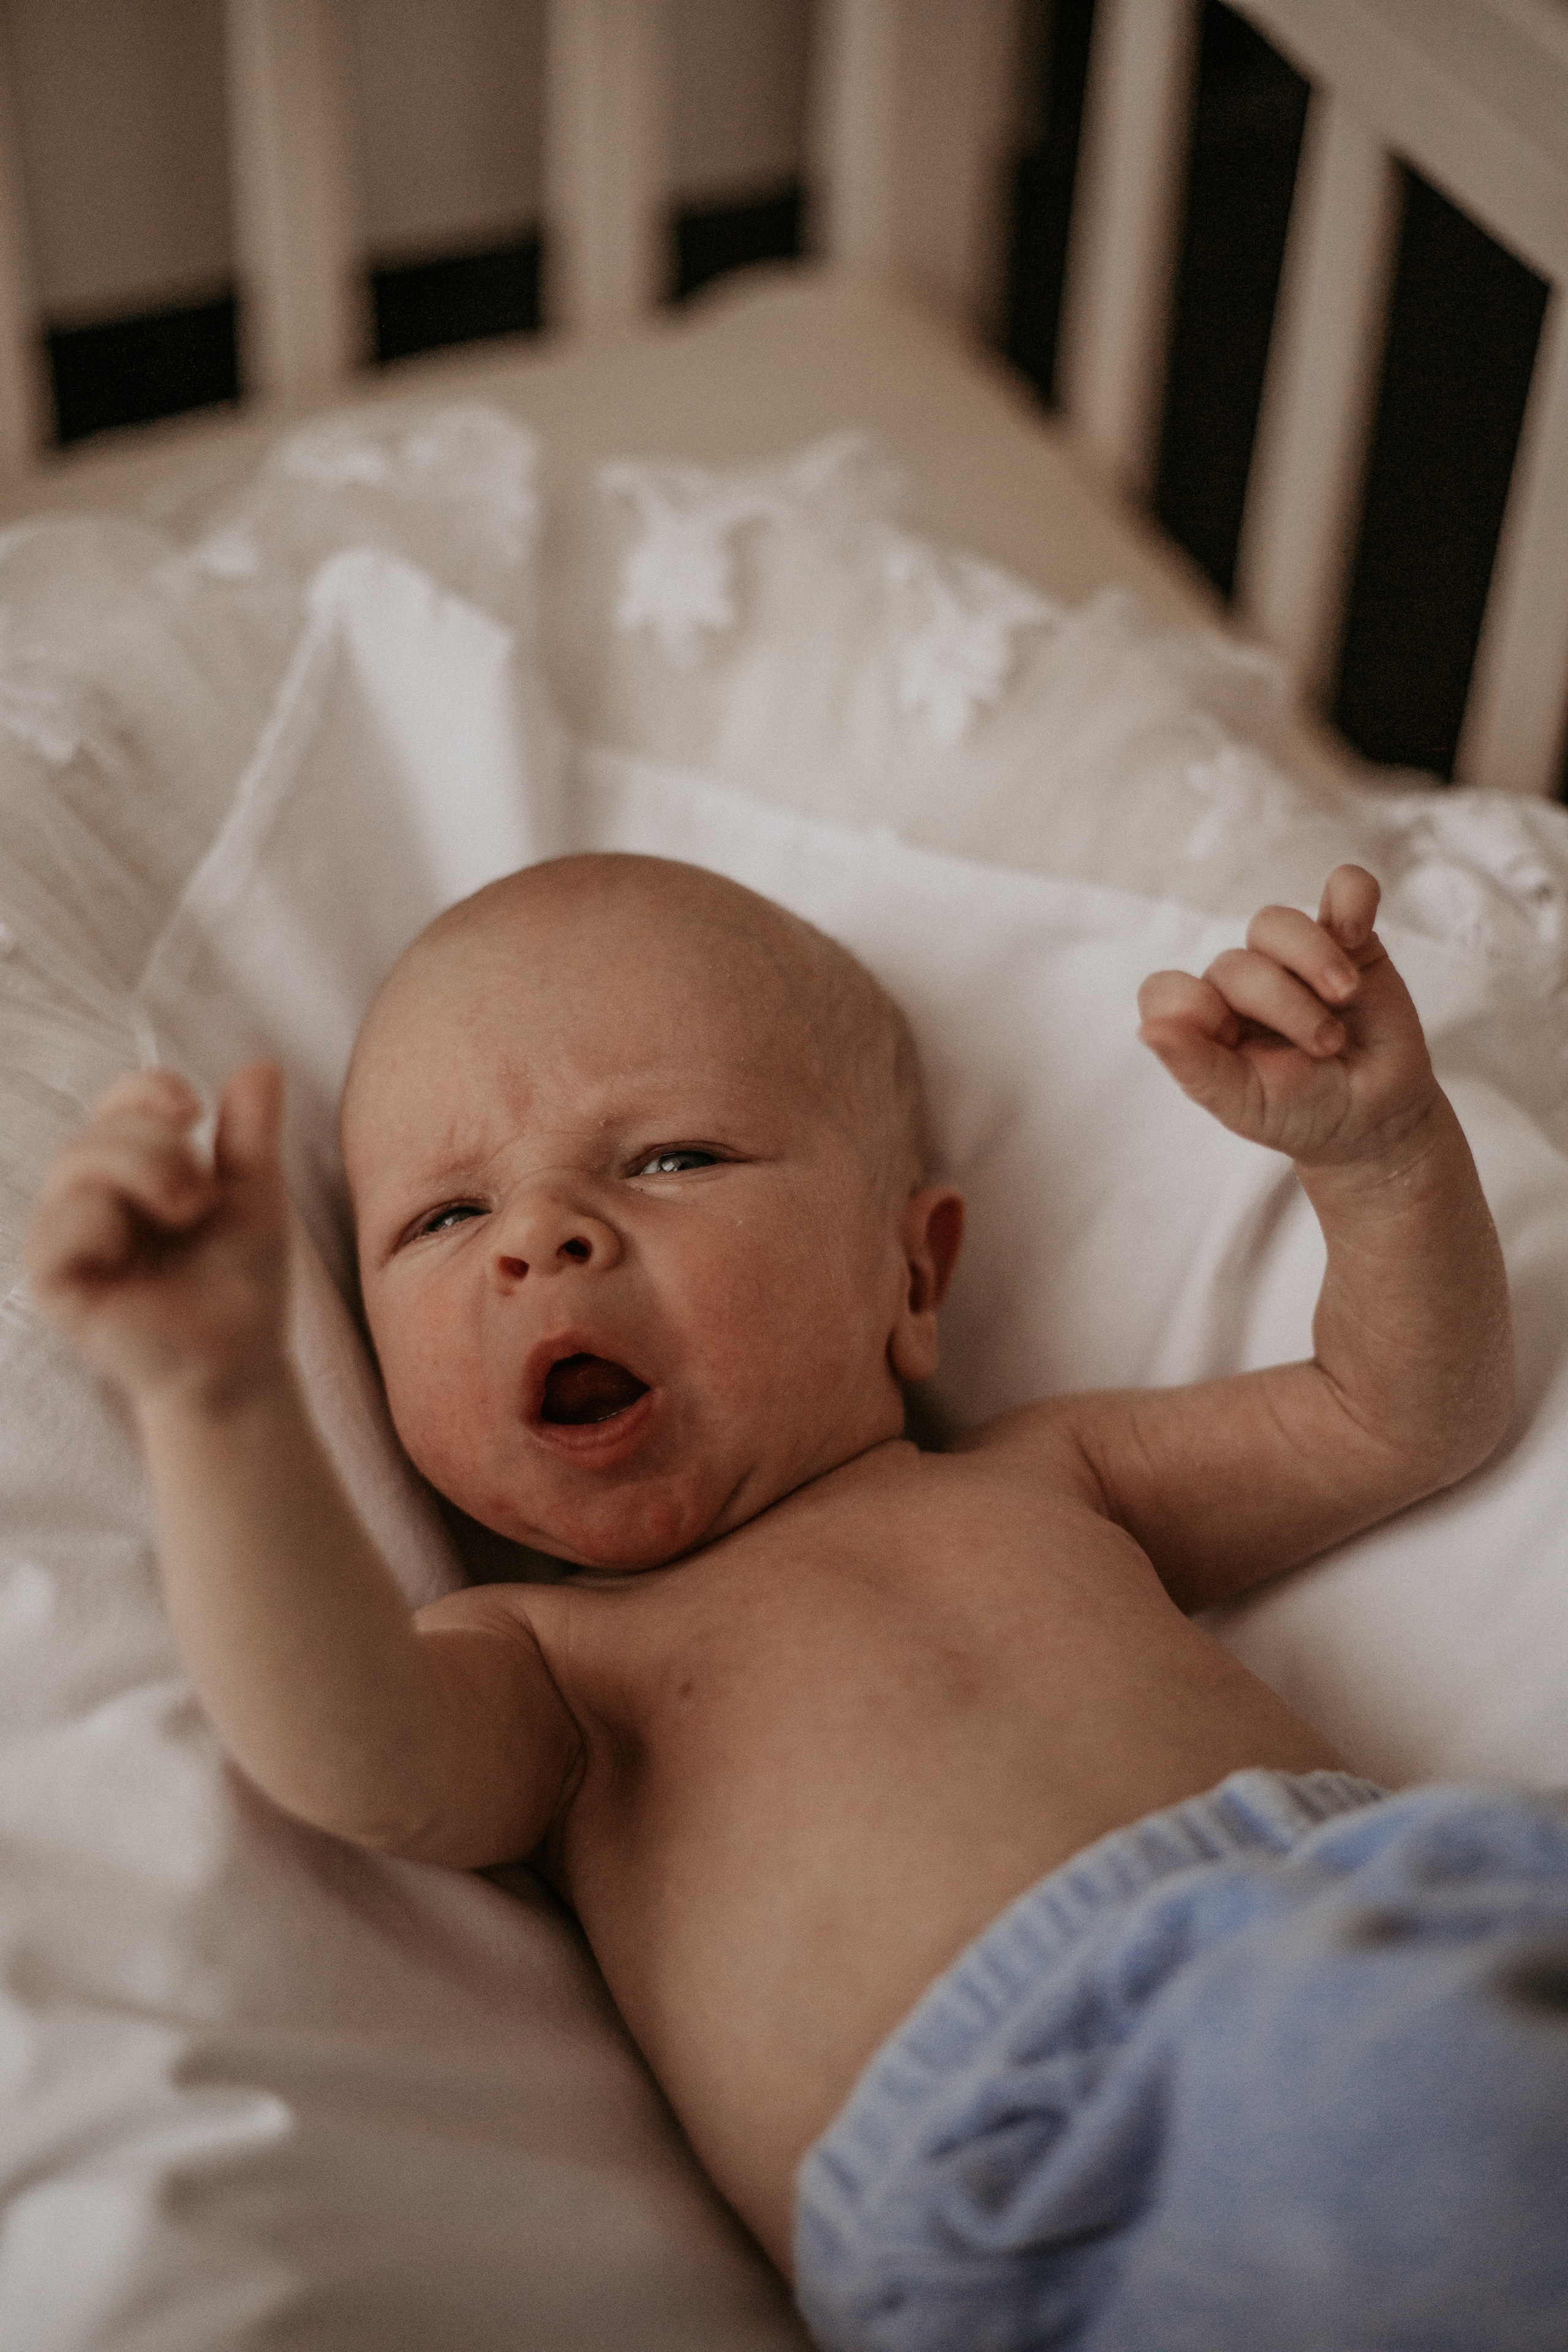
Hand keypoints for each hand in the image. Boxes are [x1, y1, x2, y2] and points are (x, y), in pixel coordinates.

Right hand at [24, 1062, 289, 1409]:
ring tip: (188, 1210)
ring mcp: (65, 1242)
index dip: (146, 1090)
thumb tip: (262, 1063)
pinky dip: (99, 1221)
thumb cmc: (241, 1286)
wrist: (241, 1362)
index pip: (118, 1106)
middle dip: (156, 1144)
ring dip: (137, 1171)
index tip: (193, 1109)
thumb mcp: (255, 1199)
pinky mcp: (53, 1284)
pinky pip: (54, 1227)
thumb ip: (251, 1135)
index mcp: (132, 1174)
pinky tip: (131, 1245)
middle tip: (201, 1192)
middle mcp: (89, 1200)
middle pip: (97, 1131)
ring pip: (73, 1166)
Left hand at [1137, 867, 1439, 1167]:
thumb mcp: (1245, 1104)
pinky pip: (1344, 887)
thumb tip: (1147, 1031)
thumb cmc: (1301, 1114)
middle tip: (1327, 1049)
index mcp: (1203, 1023)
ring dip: (1312, 957)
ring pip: (1275, 923)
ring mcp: (1292, 957)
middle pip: (1236, 964)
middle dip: (1284, 1005)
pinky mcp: (1349, 940)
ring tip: (1345, 994)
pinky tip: (1356, 933)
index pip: (1165, 990)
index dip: (1189, 1007)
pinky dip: (1353, 898)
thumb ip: (1197, 1069)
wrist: (1374, 1118)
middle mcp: (1239, 984)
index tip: (1228, 1038)